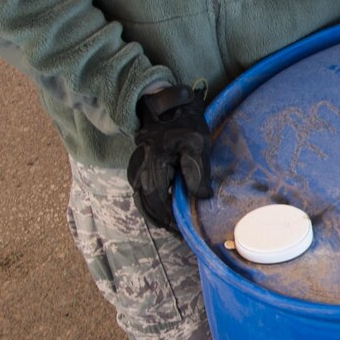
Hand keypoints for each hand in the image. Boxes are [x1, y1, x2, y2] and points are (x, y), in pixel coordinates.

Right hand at [127, 87, 210, 231]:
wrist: (166, 104)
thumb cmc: (185, 122)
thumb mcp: (197, 144)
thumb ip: (198, 171)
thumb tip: (201, 198)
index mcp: (154, 163)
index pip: (157, 199)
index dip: (169, 217)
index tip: (182, 230)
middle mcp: (141, 168)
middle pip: (146, 203)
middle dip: (161, 221)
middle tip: (178, 234)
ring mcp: (137, 167)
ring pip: (141, 199)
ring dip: (155, 215)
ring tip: (171, 227)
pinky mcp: (139, 166)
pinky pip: (141, 191)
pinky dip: (151, 204)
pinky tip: (163, 211)